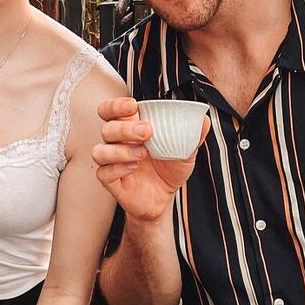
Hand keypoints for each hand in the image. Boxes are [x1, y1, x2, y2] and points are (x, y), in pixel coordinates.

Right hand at [92, 97, 209, 222]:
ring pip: (100, 150)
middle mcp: (117, 143)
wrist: (164, 198)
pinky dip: (118, 169)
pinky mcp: (111, 182)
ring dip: (120, 150)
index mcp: (130, 128)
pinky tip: (134, 168)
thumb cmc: (169, 169)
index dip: (116, 106)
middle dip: (125, 128)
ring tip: (143, 154)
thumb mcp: (185, 151)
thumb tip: (203, 120)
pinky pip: (103, 173)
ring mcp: (112, 163)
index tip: (133, 106)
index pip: (111, 111)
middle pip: (107, 128)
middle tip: (147, 131)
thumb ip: (192, 135)